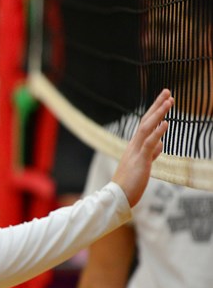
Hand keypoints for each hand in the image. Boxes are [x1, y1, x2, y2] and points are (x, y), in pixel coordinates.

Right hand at [112, 89, 173, 205]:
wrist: (117, 196)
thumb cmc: (129, 183)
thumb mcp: (143, 164)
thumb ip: (151, 153)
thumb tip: (160, 143)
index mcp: (134, 146)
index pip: (146, 125)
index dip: (155, 111)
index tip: (163, 100)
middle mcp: (134, 145)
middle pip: (146, 121)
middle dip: (157, 105)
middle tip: (168, 91)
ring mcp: (136, 152)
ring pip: (148, 128)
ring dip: (159, 113)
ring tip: (169, 101)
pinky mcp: (140, 160)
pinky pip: (149, 143)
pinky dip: (158, 132)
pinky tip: (166, 123)